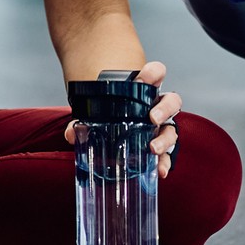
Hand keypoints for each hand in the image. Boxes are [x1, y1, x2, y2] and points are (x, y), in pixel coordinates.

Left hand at [64, 61, 182, 178]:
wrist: (113, 133)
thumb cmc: (109, 115)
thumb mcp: (96, 114)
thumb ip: (84, 121)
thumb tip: (71, 133)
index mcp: (145, 91)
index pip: (157, 74)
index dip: (154, 73)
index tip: (142, 80)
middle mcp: (157, 107)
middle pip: (172, 101)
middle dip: (164, 108)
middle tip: (151, 118)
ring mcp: (161, 127)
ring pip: (172, 128)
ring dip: (165, 139)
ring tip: (153, 149)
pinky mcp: (160, 145)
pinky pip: (168, 153)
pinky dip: (166, 162)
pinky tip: (161, 171)